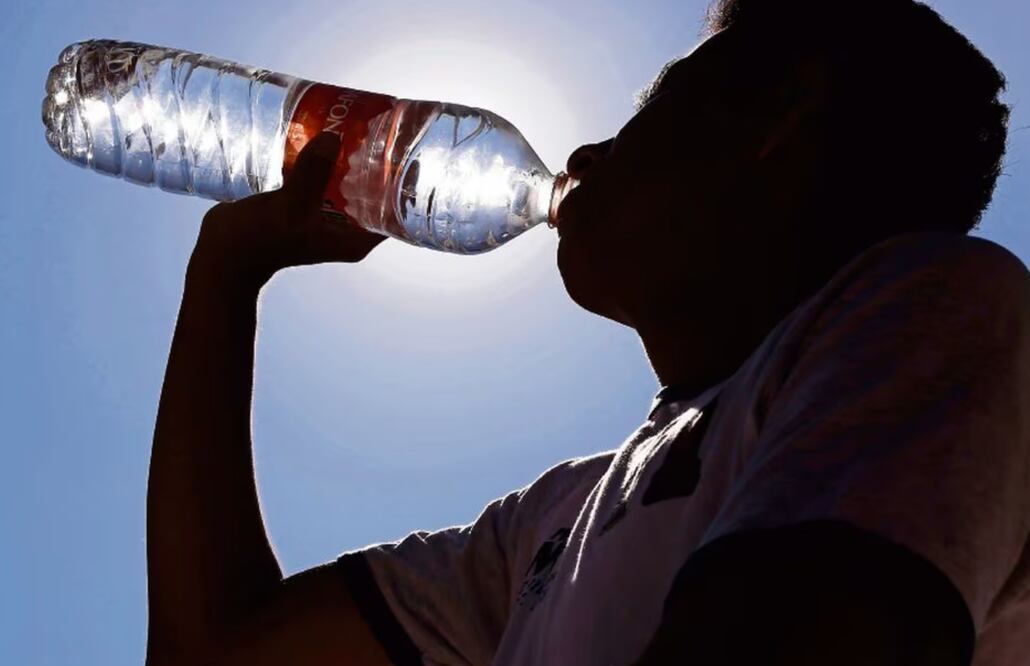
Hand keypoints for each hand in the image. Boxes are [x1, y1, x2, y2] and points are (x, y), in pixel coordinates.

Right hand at [192, 131, 387, 287]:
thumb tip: (333, 139)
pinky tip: (323, 132)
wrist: (221, 254)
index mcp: (354, 239)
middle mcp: (345, 229)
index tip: (407, 150)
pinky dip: (324, 160)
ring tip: (354, 121)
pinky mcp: (304, 204)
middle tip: (379, 125)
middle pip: (372, 191)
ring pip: (346, 181)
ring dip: (349, 157)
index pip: (394, 210)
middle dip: (376, 162)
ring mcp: (324, 216)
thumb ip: (311, 174)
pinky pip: (323, 178)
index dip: (403, 182)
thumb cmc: (258, 241)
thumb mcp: (289, 206)